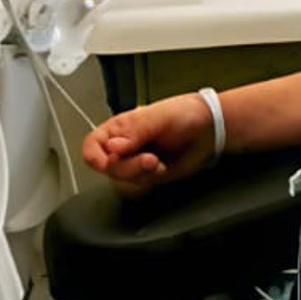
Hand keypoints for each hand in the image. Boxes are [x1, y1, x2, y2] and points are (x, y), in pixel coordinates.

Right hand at [83, 95, 218, 193]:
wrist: (209, 129)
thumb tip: (112, 147)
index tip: (112, 159)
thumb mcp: (157, 117)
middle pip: (107, 168)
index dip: (96, 157)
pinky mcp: (149, 175)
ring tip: (158, 161)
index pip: (92, 146)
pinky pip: (141, 186)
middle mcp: (123, 147)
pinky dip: (152, 179)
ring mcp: (135, 162)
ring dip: (141, 174)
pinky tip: (163, 167)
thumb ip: (133, 133)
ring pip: (123, 180)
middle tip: (149, 158)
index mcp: (118, 128)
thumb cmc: (184, 114)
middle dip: (128, 167)